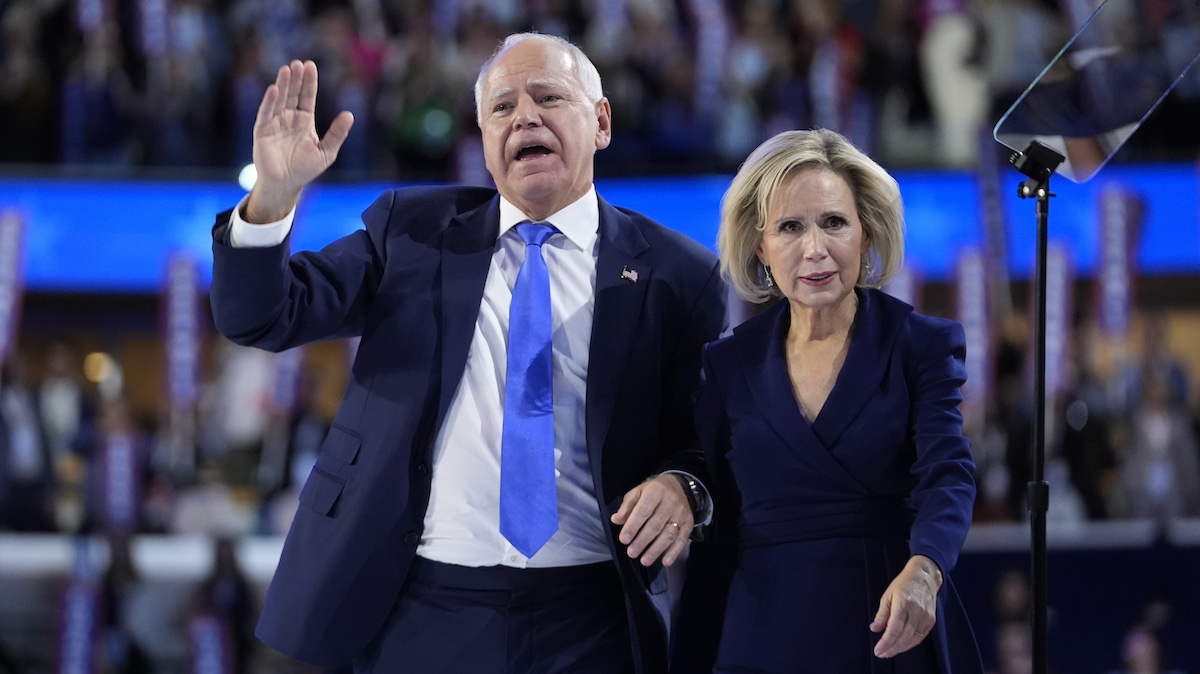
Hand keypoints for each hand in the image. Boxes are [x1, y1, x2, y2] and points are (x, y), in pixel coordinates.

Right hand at [245, 60, 353, 222]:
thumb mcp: (326, 151)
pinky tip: (274, 89)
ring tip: (287, 69)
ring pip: (279, 99)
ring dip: (283, 84)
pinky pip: (266, 113)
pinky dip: (270, 101)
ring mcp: (274, 122)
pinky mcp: (262, 130)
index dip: (309, 82)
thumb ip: (337, 134)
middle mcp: (289, 118)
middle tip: (299, 63)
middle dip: (296, 79)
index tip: (310, 66)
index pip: (307, 97)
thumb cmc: (305, 169)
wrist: (285, 184)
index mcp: (304, 120)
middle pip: (293, 94)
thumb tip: (350, 115)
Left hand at [610, 474, 692, 566]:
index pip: (643, 511)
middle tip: (631, 553)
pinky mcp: (689, 523)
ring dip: (656, 550)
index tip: (624, 539)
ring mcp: (681, 513)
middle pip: (656, 525)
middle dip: (642, 541)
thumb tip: (616, 520)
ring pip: (669, 534)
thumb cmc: (653, 491)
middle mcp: (670, 502)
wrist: (679, 485)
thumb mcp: (638, 492)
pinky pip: (682, 539)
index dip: (633, 526)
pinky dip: (674, 552)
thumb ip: (627, 507)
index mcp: (655, 491)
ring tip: (644, 561)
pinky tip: (665, 562)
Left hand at [870, 555, 941, 658]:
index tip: (878, 650)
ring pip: (913, 639)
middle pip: (904, 636)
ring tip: (889, 652)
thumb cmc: (903, 584)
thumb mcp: (888, 595)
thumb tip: (874, 629)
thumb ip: (882, 614)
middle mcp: (916, 611)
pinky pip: (920, 636)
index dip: (886, 642)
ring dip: (900, 648)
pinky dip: (910, 643)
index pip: (894, 629)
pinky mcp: (931, 620)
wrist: (924, 577)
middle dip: (892, 648)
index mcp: (903, 603)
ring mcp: (925, 617)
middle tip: (881, 654)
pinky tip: (902, 646)